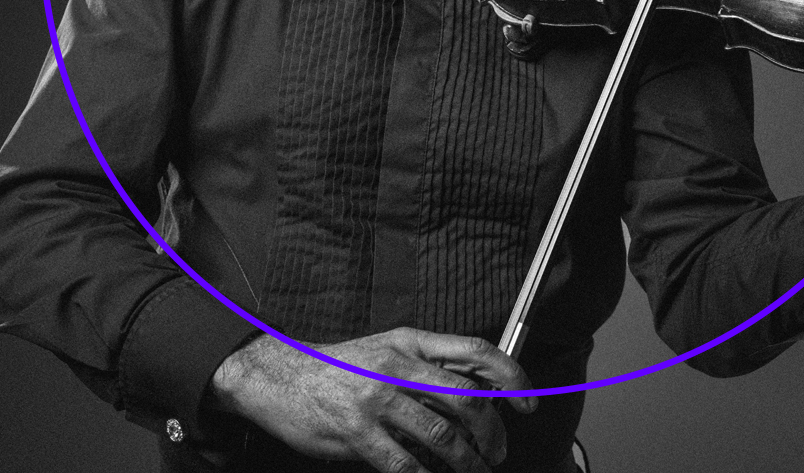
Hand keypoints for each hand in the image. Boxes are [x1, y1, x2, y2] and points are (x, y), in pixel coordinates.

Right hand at [206, 326, 535, 472]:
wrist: (276, 375)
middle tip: (497, 452)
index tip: (527, 402)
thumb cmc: (337, 367)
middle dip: (492, 432)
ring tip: (473, 472)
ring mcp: (376, 400)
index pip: (475, 352)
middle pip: (466, 398)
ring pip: (442, 435)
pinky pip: (404, 464)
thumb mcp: (386, 350)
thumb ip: (427, 368)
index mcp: (409, 342)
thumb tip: (476, 396)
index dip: (510, 377)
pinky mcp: (356, 432)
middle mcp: (397, 366)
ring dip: (467, 462)